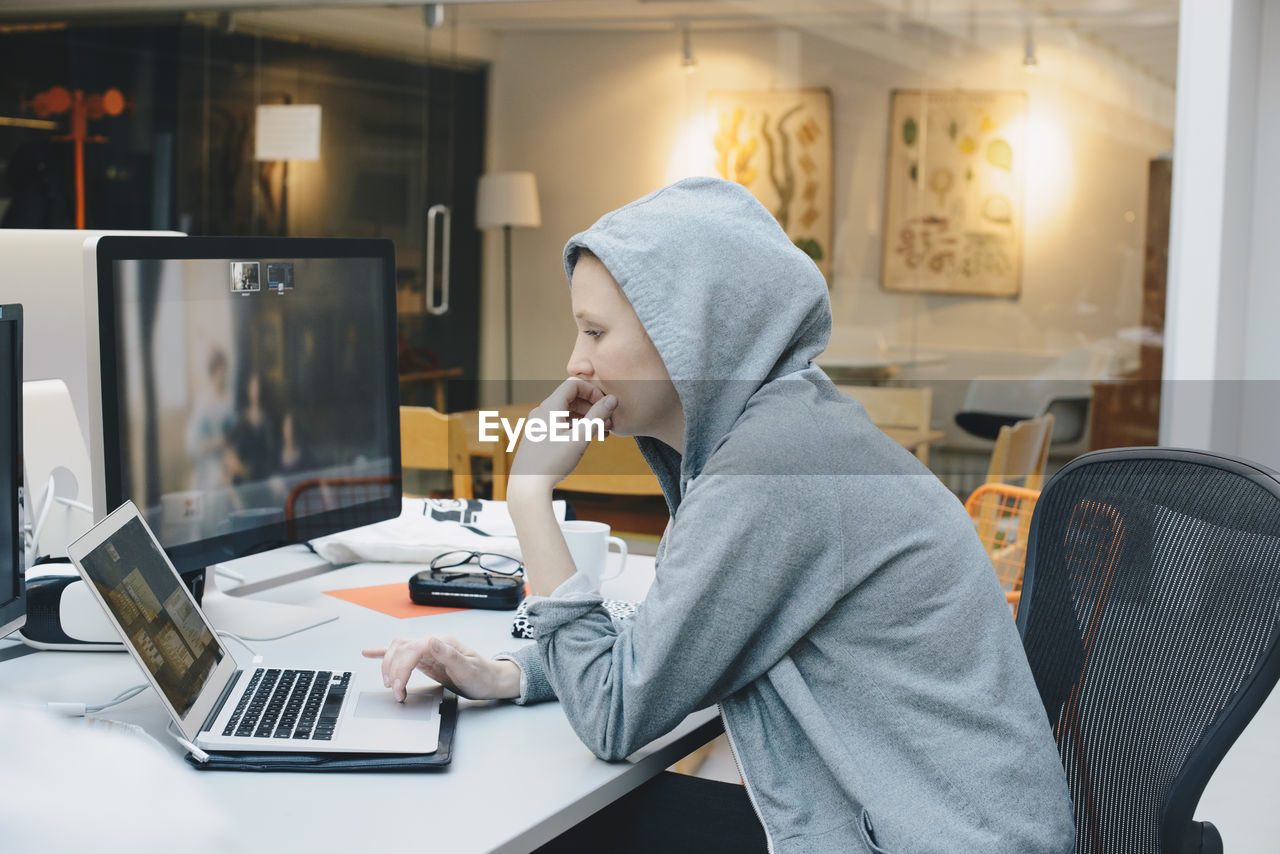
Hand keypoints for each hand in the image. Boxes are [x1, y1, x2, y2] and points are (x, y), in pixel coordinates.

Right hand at [361, 635, 520, 701]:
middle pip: (400, 649)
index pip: (411, 650)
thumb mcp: (468, 669)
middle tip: (395, 692)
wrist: (490, 680)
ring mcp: (427, 650)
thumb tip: (432, 640)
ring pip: (397, 650)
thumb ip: (450, 654)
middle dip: (393, 670)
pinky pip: (401, 653)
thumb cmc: (482, 676)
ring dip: (388, 666)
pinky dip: (383, 653)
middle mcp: (432, 643)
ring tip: (389, 685)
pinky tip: (369, 653)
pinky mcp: (424, 659)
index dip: (401, 669)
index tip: (399, 688)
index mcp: (441, 643)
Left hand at [508, 377, 616, 493]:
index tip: (606, 405)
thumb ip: (598, 417)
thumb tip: (612, 399)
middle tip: (609, 422)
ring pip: (567, 413)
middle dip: (592, 407)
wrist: (528, 487)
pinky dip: (576, 427)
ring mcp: (539, 425)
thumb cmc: (552, 463)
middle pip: (571, 398)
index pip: (573, 385)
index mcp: (549, 408)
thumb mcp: (580, 438)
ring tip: (603, 433)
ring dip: (586, 418)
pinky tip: (587, 439)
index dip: (592, 391)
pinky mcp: (539, 437)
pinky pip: (560, 424)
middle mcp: (542, 412)